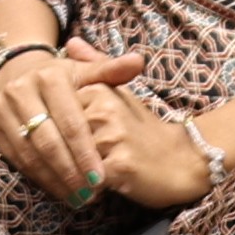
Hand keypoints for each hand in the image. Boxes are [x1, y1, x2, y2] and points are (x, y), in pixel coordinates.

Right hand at [0, 29, 119, 203]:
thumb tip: (139, 61)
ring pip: (29, 154)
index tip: (100, 178)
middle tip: (89, 195)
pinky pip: (14, 158)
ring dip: (53, 180)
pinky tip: (56, 189)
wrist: (16, 73)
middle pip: (48, 142)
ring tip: (76, 198)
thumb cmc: (61, 79)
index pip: (71, 122)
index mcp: (49, 77)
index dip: (85, 152)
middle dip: (70, 172)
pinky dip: (36, 177)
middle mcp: (20, 90)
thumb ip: (111, 71)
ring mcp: (1, 108)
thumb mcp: (85, 72)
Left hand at [59, 53, 210, 205]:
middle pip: (58, 139)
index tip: (55, 145)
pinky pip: (86, 181)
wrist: (183, 160)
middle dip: (55, 158)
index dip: (51, 134)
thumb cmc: (144, 129)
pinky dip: (83, 190)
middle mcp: (104, 110)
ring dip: (68, 176)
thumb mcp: (119, 94)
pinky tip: (89, 193)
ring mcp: (112, 137)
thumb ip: (94, 69)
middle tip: (60, 170)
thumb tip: (71, 41)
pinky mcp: (119, 165)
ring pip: (69, 161)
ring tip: (76, 183)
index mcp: (98, 91)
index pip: (53, 115)